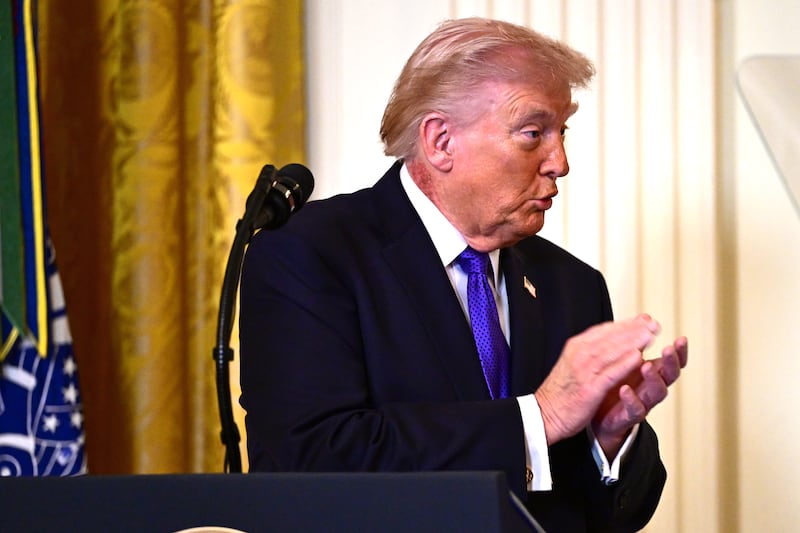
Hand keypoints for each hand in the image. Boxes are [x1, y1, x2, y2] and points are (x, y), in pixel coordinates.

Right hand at [534, 314, 660, 444]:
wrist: (543, 414)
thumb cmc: (561, 391)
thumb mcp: (572, 362)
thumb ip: (589, 351)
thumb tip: (609, 340)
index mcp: (575, 347)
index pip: (604, 330)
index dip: (626, 324)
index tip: (643, 320)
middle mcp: (579, 354)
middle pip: (610, 337)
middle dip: (633, 329)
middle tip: (653, 324)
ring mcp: (584, 371)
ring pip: (612, 351)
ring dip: (633, 342)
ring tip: (651, 335)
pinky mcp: (589, 388)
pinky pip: (610, 373)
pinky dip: (624, 363)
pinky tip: (638, 357)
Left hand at [591, 336, 688, 456]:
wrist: (599, 414)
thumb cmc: (616, 384)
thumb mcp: (627, 359)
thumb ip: (637, 340)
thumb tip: (646, 317)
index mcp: (653, 371)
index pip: (672, 360)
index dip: (680, 351)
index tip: (682, 338)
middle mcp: (651, 386)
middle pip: (669, 375)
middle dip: (671, 361)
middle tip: (668, 348)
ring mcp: (643, 401)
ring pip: (657, 392)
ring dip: (653, 378)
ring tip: (646, 365)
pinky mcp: (628, 415)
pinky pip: (635, 409)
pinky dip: (631, 399)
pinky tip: (624, 389)